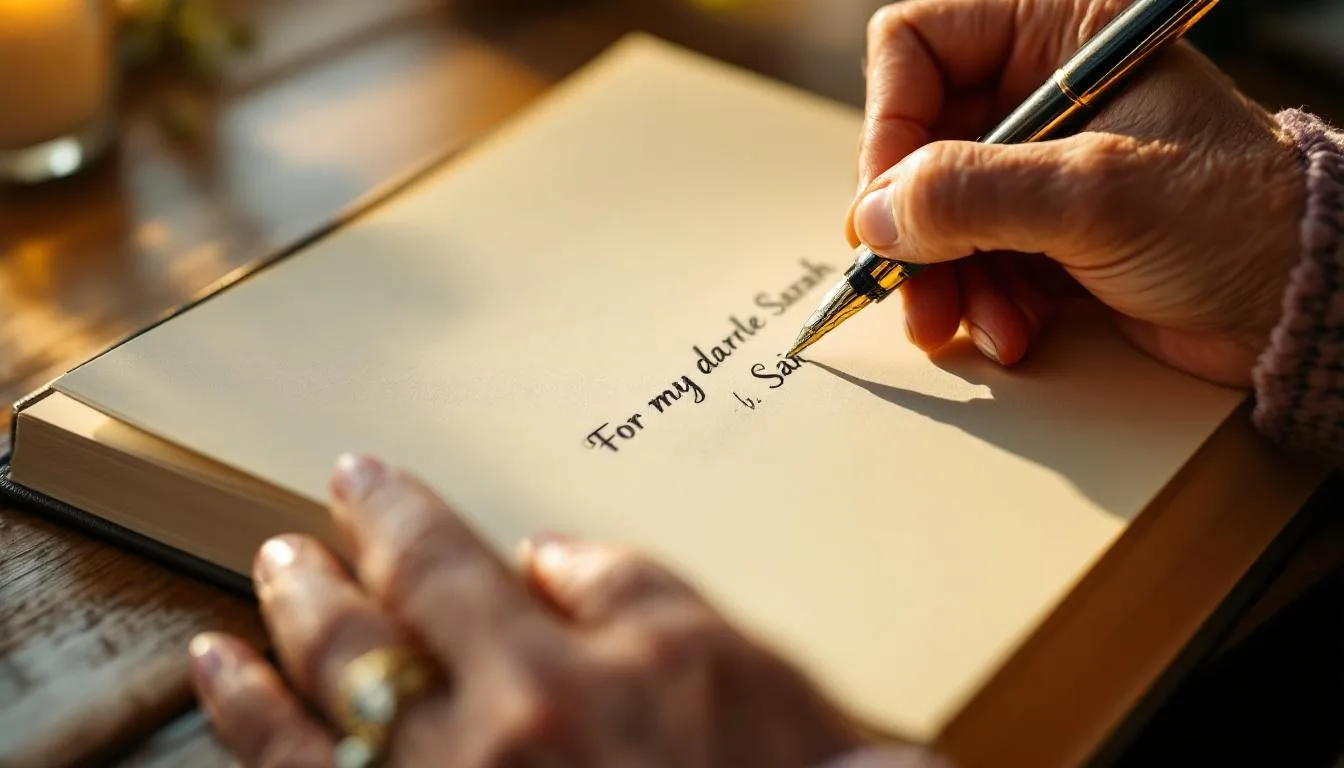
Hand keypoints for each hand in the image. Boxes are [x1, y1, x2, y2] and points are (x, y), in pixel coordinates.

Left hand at [187, 455, 941, 766]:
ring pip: (311, 749)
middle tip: (281, 551)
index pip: (436, 567)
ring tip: (221, 647)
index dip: (389, 515)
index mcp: (546, 677)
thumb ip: (627, 586)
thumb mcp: (722, 653)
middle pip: (357, 651)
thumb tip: (545, 556)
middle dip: (311, 590)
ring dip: (259, 688)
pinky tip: (256, 744)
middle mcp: (475, 753)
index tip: (357, 481)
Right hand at [847, 0, 1304, 387]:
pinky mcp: (1041, 230)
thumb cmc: (1235, 218)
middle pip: (915, 142)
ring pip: (931, 212)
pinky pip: (966, 259)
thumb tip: (874, 215)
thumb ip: (971, 195)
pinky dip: (976, 302)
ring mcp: (1036, 166)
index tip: (888, 203)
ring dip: (942, 278)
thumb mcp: (1094, 193)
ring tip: (969, 324)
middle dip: (913, 225)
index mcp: (1058, 33)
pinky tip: (1010, 330)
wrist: (1297, 306)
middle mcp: (1039, 91)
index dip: (891, 124)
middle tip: (911, 286)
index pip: (918, 47)